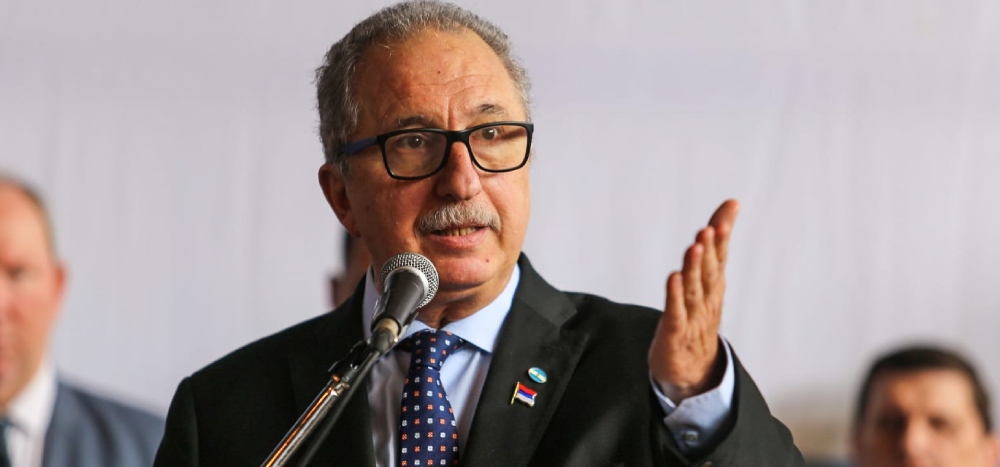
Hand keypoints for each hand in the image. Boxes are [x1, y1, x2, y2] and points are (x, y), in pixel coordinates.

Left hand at [648, 199, 739, 400]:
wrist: (693, 372)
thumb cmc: (697, 321)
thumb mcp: (705, 285)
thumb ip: (712, 249)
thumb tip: (724, 213)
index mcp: (713, 288)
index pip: (719, 258)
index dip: (723, 234)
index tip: (730, 209)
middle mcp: (705, 301)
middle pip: (708, 272)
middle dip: (710, 249)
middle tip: (710, 228)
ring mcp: (692, 318)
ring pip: (693, 290)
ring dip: (694, 268)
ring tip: (695, 246)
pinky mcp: (675, 335)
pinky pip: (675, 313)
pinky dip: (675, 297)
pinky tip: (673, 279)